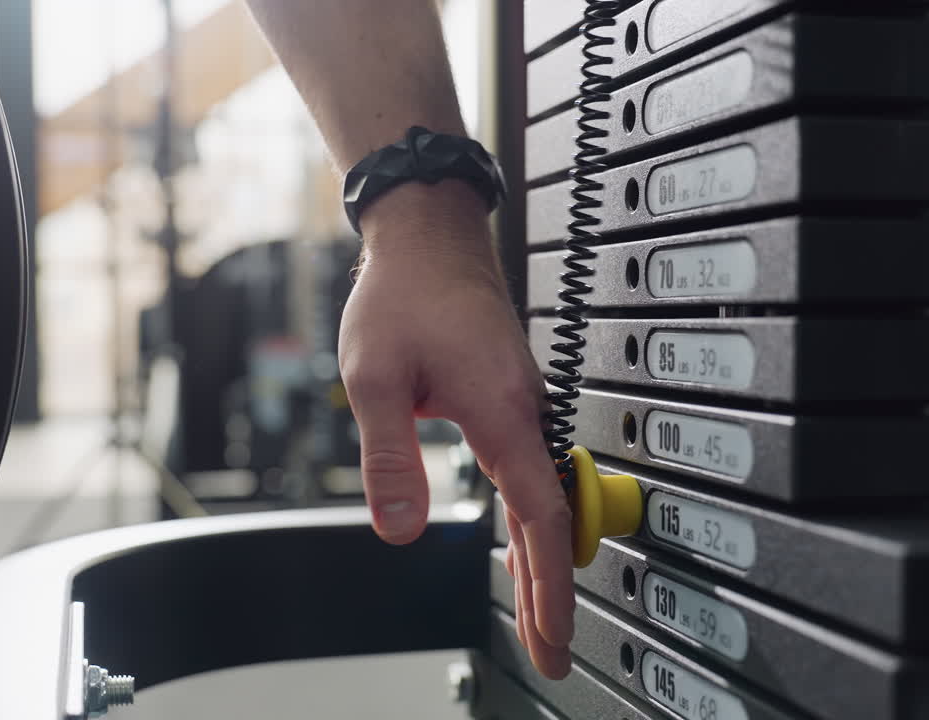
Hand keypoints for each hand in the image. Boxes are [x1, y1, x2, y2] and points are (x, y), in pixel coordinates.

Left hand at [339, 182, 574, 679]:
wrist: (428, 237)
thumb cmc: (403, 295)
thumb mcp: (374, 378)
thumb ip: (389, 456)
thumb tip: (402, 527)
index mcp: (499, 409)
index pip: (538, 516)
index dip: (548, 585)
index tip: (554, 636)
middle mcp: (521, 409)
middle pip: (549, 518)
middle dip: (550, 591)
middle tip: (552, 650)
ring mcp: (519, 402)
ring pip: (541, 494)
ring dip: (540, 557)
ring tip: (537, 615)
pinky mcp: (506, 395)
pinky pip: (529, 469)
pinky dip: (530, 517)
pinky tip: (522, 542)